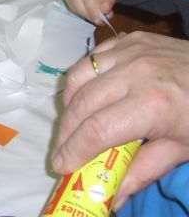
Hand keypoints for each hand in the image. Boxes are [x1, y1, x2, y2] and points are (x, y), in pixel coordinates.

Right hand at [51, 31, 188, 209]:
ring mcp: (129, 52)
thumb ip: (143, 171)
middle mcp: (134, 74)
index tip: (61, 165)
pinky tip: (88, 94)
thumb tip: (112, 196)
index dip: (74, 150)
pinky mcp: (128, 40)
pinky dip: (83, 78)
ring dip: (69, 103)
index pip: (97, 131)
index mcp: (152, 106)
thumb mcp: (183, 148)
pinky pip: (91, 58)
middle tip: (62, 149)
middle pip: (81, 104)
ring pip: (78, 76)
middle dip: (66, 131)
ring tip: (73, 122)